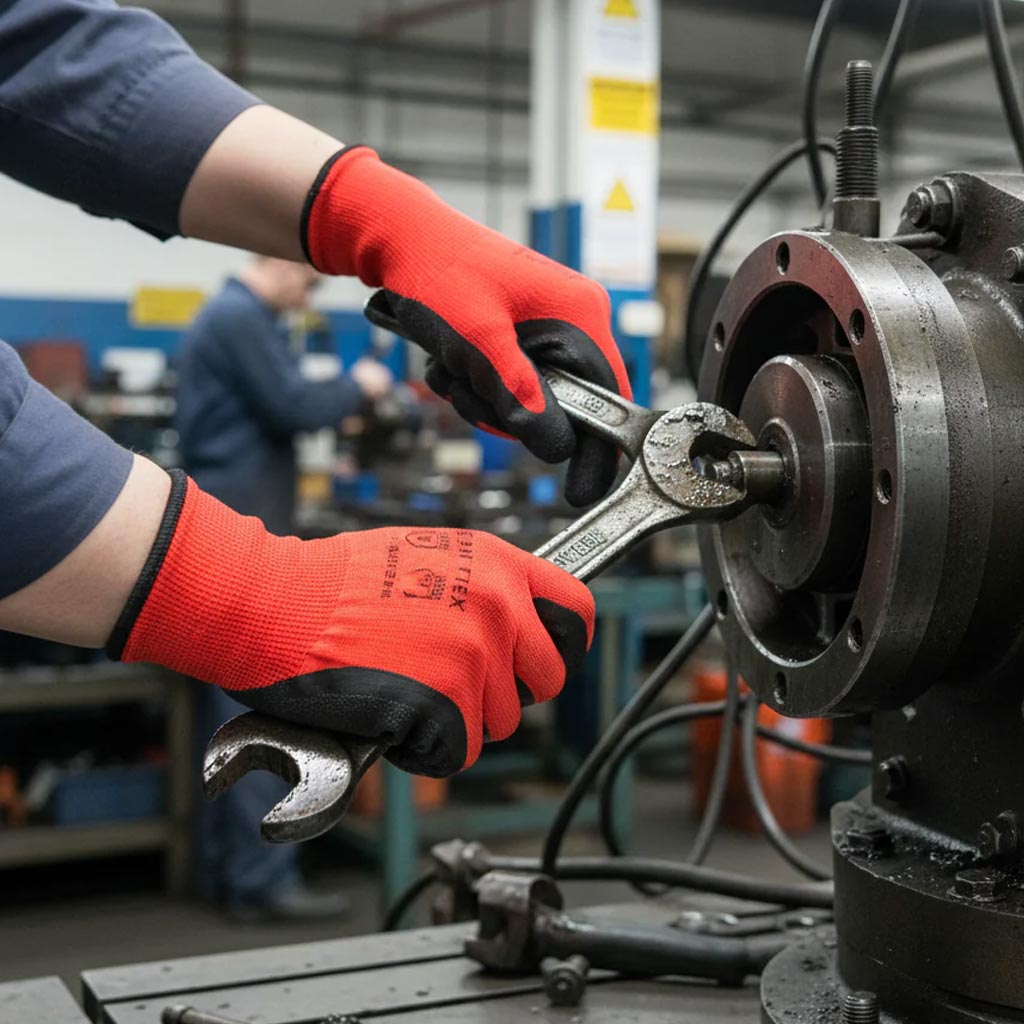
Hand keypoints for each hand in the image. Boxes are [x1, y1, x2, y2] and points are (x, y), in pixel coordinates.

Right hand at [108, 473, 593, 775]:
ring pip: (501, 721)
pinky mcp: (447, 701)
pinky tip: (391, 719)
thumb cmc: (331, 582)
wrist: (276, 603)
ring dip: (460, 721)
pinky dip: (426, 749)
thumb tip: (508, 617)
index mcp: (497, 563)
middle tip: (460, 689)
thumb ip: (477, 584)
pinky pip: (458, 751)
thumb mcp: (423, 554)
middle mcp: (498, 605)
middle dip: (508, 692)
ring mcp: (476, 653)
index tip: (546, 661)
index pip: (576, 609)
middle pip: (546, 679)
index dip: (564, 644)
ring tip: (407, 693)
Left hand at [302, 147, 630, 506]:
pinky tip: (447, 360)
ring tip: (451, 368)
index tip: (580, 490)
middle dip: (510, 411)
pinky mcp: (519, 332)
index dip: (595, 448)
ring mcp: (546, 325)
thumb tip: (558, 449)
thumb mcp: (479, 343)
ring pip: (529, 398)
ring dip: (484, 398)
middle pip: (564, 404)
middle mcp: (573, 318)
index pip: (608, 397)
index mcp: (581, 314)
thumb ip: (520, 397)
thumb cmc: (440, 273)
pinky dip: (474, 382)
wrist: (398, 237)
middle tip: (470, 392)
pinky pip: (508, 381)